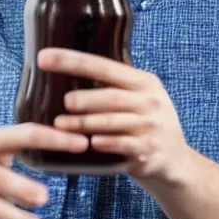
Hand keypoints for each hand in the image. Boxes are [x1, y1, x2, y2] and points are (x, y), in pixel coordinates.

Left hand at [38, 48, 192, 183]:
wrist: (175, 160)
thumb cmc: (143, 122)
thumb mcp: (136, 97)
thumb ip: (109, 86)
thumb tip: (62, 75)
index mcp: (143, 81)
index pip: (104, 66)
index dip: (72, 61)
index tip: (43, 58)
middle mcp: (150, 101)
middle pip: (112, 96)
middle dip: (84, 99)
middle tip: (64, 102)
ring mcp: (152, 127)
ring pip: (113, 122)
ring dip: (84, 123)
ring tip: (60, 125)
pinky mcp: (150, 151)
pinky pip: (123, 145)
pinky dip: (105, 143)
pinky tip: (90, 143)